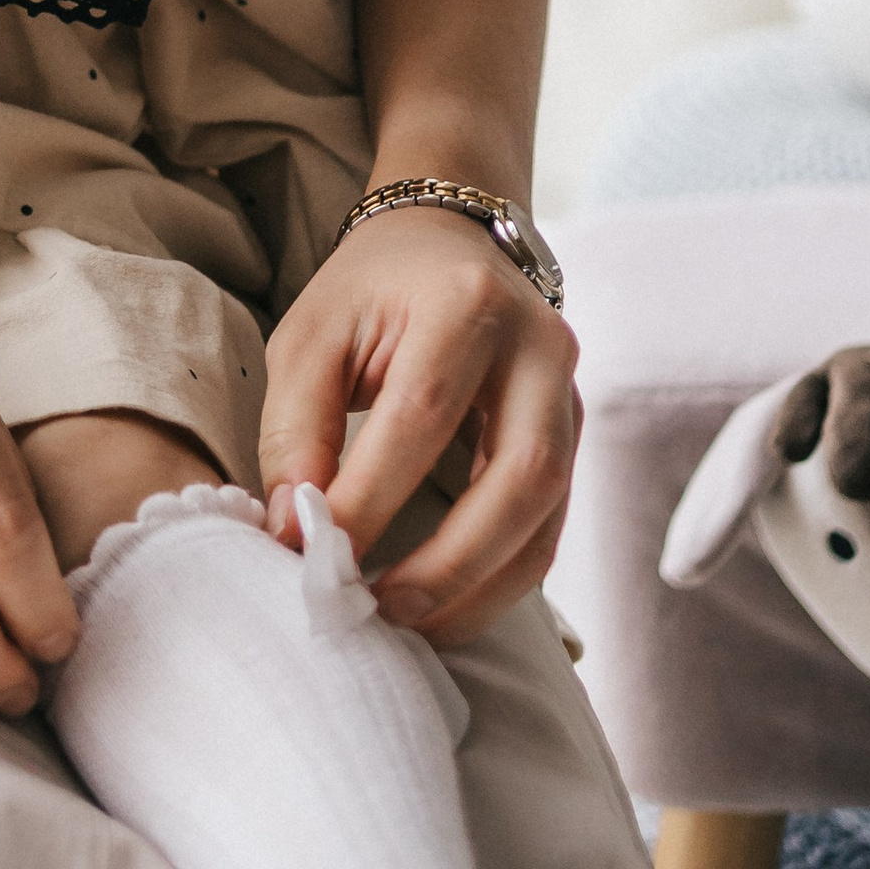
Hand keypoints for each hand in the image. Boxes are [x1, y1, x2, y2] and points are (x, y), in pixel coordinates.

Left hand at [259, 206, 580, 640]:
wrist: (451, 244)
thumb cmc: (372, 292)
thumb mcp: (312, 335)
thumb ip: (296, 426)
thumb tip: (295, 529)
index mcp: (467, 304)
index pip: (423, 416)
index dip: (370, 495)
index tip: (313, 551)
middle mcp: (541, 349)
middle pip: (521, 475)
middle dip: (450, 561)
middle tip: (378, 608)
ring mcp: (570, 396)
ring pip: (548, 514)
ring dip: (481, 586)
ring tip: (408, 624)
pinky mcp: (574, 439)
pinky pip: (551, 526)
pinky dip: (502, 579)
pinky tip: (446, 607)